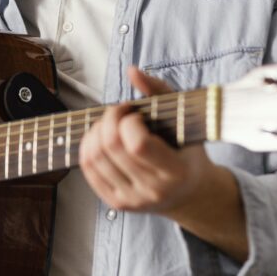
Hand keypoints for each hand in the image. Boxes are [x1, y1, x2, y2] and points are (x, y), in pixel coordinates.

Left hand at [78, 66, 214, 215]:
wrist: (189, 194)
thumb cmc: (187, 152)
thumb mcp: (184, 119)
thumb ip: (159, 91)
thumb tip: (132, 71)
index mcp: (176, 172)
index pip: (137, 144)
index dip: (128, 121)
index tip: (136, 113)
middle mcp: (153, 190)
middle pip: (111, 147)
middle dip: (109, 119)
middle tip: (119, 112)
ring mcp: (132, 200)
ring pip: (94, 157)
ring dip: (96, 131)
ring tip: (111, 125)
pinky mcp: (116, 203)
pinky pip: (88, 169)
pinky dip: (88, 146)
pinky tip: (102, 138)